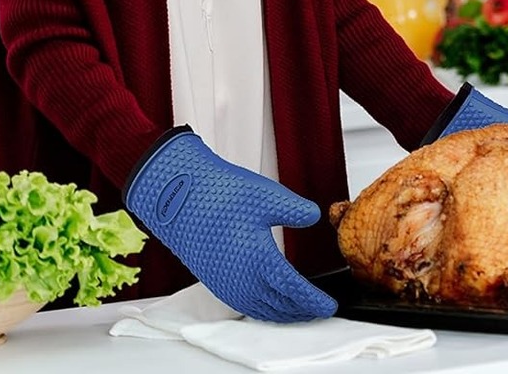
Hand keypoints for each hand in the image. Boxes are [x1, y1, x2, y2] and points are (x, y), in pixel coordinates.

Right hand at [123, 125, 336, 322]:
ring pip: (260, 310)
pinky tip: (266, 303)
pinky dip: (261, 310)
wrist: (177, 194)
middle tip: (319, 310)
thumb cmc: (219, 193)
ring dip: (282, 313)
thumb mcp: (266, 196)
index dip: (314, 301)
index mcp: (259, 260)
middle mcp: (242, 279)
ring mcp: (225, 282)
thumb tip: (314, 215)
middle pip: (279, 306)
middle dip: (302, 311)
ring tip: (299, 311)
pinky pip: (243, 305)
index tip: (330, 305)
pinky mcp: (213, 279)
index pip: (294, 291)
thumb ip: (295, 210)